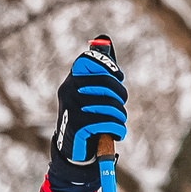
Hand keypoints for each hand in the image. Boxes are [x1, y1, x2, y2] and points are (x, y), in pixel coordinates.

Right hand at [50, 38, 127, 170]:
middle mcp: (68, 90)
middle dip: (121, 95)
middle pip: (106, 83)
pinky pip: (107, 122)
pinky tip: (117, 134)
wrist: (73, 151)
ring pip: (110, 105)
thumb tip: (103, 40)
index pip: (89, 61)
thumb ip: (98, 71)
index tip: (119, 77)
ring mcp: (71, 107)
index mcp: (72, 79)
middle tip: (122, 105)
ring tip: (119, 123)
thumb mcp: (91, 95)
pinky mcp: (77, 125)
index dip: (108, 66)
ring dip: (120, 116)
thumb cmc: (87, 118)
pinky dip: (118, 130)